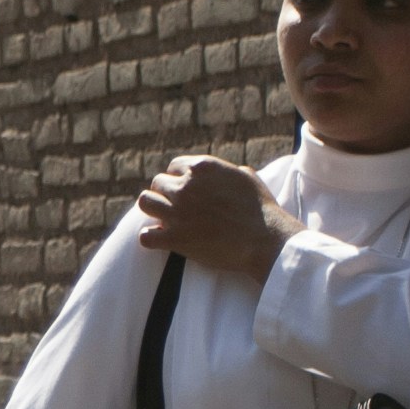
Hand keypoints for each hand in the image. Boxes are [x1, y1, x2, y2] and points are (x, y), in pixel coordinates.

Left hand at [136, 154, 294, 283]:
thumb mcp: (248, 178)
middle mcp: (185, 186)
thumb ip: (230, 172)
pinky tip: (162, 241)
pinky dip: (151, 239)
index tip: (185, 193)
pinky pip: (145, 236)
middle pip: (158, 183)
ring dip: (153, 211)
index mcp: (201, 168)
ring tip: (164, 221)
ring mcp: (177, 212)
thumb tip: (230, 172)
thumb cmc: (261, 210)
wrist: (264, 241)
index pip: (173, 167)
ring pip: (145, 203)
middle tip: (177, 209)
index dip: (179, 180)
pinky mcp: (174, 238)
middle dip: (166, 195)